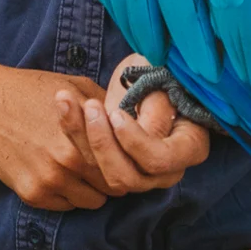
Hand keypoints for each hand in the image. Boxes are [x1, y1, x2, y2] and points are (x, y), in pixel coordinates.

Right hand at [0, 61, 111, 210]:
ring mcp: (47, 182)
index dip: (124, 161)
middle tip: (101, 163)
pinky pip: (64, 206)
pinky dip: (67, 194)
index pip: (123, 167)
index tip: (120, 155)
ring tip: (79, 168)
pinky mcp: (30, 194)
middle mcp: (67, 164)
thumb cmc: (30, 90)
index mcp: (83, 137)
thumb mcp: (74, 86)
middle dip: (109, 177)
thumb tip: (135, 121)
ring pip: (89, 202)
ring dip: (89, 189)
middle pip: (110, 188)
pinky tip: (58, 172)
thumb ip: (107, 106)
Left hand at [54, 52, 209, 195]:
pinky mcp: (111, 166)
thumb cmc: (161, 73)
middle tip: (90, 106)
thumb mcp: (165, 83)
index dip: (134, 142)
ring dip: (80, 136)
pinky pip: (86, 163)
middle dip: (101, 143)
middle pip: (126, 177)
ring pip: (100, 175)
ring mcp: (137, 173)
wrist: (147, 71)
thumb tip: (144, 129)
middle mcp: (164, 171)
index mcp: (187, 149)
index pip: (159, 160)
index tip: (116, 113)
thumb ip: (158, 107)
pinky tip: (63, 103)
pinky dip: (71, 132)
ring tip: (66, 100)